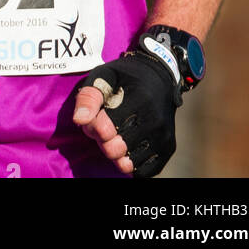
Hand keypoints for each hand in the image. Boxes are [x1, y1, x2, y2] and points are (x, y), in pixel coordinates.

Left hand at [73, 51, 181, 176]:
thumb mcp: (103, 76)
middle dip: (102, 141)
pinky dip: (131, 164)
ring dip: (116, 154)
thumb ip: (89, 97)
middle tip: (105, 128)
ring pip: (127, 164)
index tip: (95, 117)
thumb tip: (80, 120)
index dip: (93, 126)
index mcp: (138, 99)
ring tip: (117, 135)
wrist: (159, 77)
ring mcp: (163, 136)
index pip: (104, 130)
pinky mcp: (168, 148)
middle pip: (114, 149)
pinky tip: (128, 147)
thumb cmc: (125, 77)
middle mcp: (154, 120)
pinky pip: (142, 172)